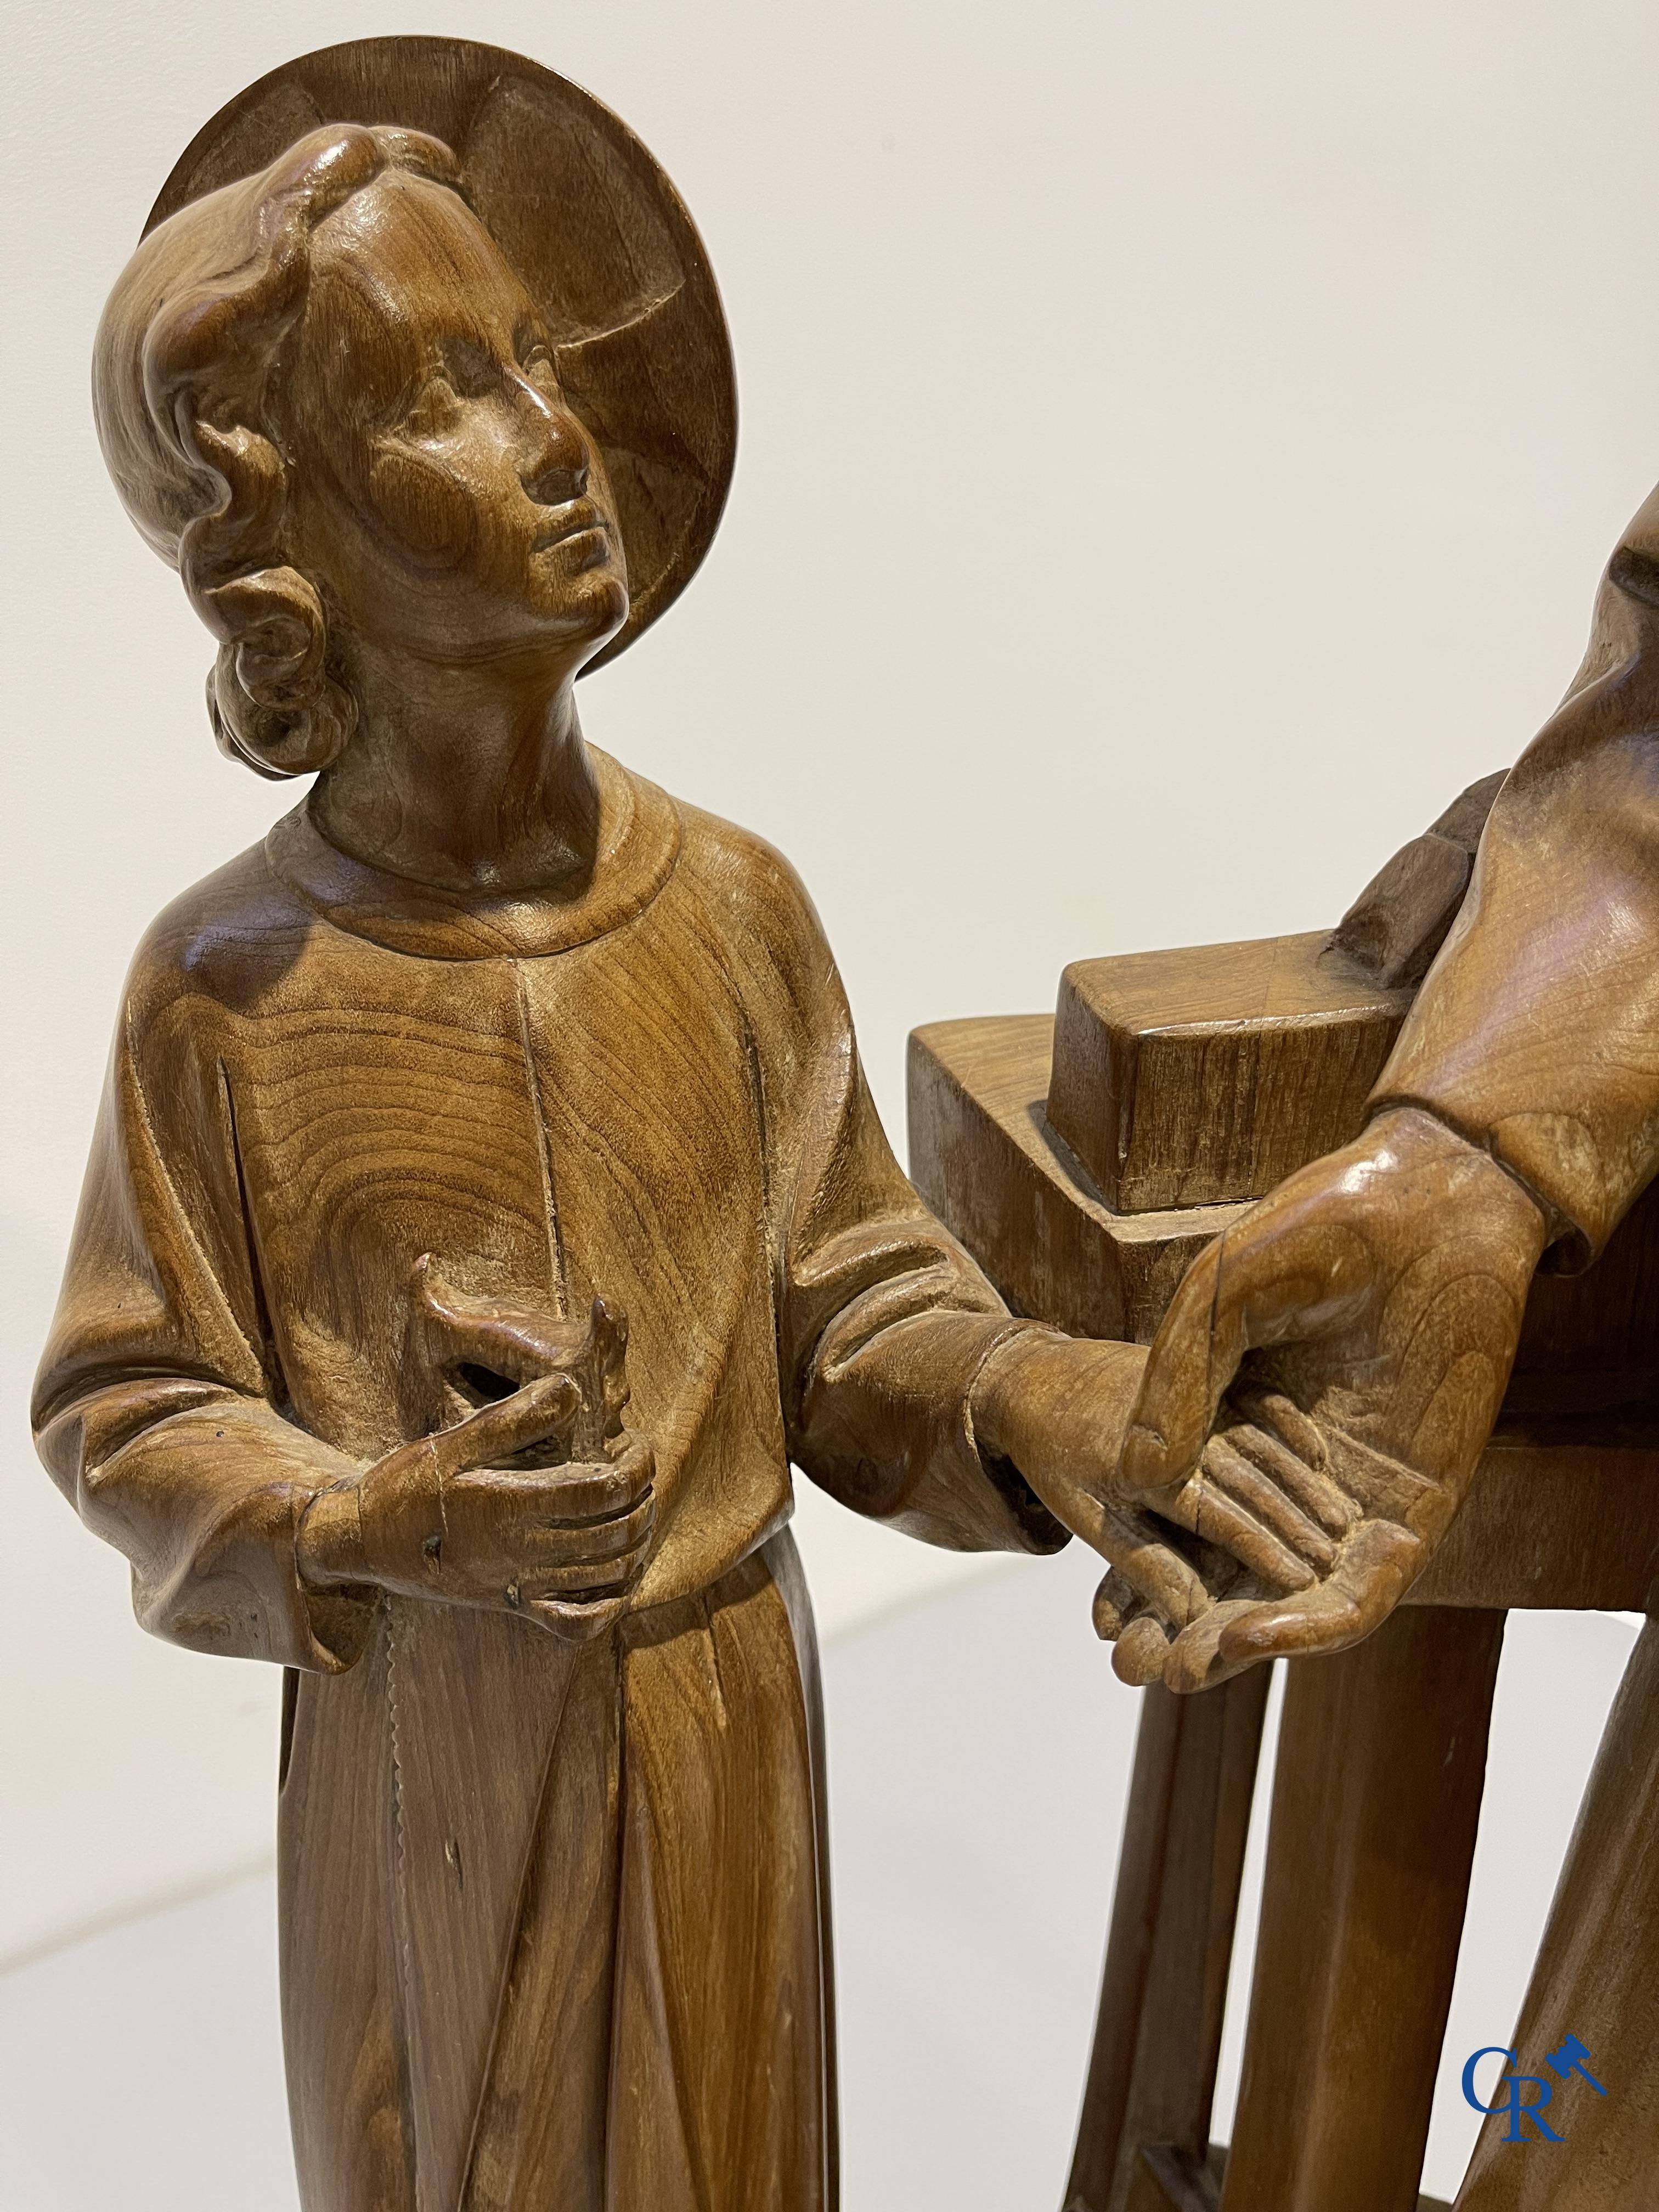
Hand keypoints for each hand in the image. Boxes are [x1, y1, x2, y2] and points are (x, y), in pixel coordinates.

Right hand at [299, 1373, 655, 1640]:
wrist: (364, 1543)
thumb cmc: (407, 1487)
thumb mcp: (452, 1444)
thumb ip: (514, 1419)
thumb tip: (572, 1390)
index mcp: (510, 1506)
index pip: (602, 1490)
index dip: (636, 1467)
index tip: (636, 1446)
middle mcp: (521, 1552)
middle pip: (615, 1534)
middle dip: (643, 1502)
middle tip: (641, 1476)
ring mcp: (519, 1586)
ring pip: (606, 1577)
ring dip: (636, 1545)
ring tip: (636, 1512)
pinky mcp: (512, 1608)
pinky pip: (576, 1625)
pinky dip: (609, 1606)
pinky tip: (616, 1579)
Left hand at [969, 1329, 1317, 1684]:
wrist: (1036, 1378)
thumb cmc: (1061, 1463)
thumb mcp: (1093, 1519)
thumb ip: (1146, 1564)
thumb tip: (1194, 1617)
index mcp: (1142, 1468)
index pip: (1214, 1513)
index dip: (1262, 1547)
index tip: (1303, 1580)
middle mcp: (1172, 1426)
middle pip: (1248, 1478)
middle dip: (1296, 1520)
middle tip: (1338, 1561)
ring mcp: (1189, 1390)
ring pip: (1260, 1438)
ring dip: (1303, 1479)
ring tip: (1343, 1519)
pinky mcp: (1198, 1364)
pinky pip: (1256, 1395)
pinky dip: (1289, 1424)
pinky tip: (1320, 1455)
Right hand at [1111, 1107, 1547, 1689]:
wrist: (1427, 1203)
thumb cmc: (1318, 1228)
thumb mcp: (1215, 1301)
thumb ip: (1178, 1387)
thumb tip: (1144, 1476)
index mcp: (1246, 1421)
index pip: (1188, 1521)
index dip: (1143, 1578)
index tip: (1102, 1621)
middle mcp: (1301, 1467)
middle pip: (1238, 1574)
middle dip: (1187, 1629)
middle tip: (1133, 1667)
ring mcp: (1359, 1492)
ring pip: (1294, 1595)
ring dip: (1241, 1642)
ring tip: (1181, 1669)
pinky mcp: (1414, 1507)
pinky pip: (1365, 1590)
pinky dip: (1311, 1622)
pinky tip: (1257, 1635)